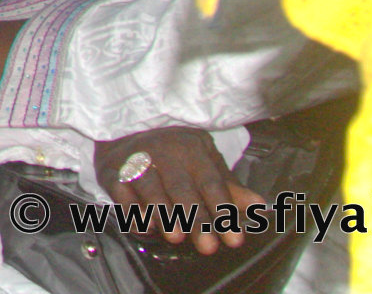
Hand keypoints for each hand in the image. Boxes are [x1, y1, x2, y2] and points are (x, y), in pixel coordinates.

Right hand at [93, 127, 264, 252]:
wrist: (126, 125)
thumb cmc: (172, 151)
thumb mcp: (203, 160)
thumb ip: (228, 186)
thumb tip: (259, 206)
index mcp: (191, 149)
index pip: (211, 182)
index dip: (223, 211)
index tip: (234, 238)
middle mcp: (163, 151)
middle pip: (182, 188)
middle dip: (195, 218)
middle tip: (207, 246)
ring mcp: (135, 158)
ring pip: (150, 187)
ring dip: (162, 212)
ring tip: (175, 236)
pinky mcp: (111, 169)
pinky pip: (121, 191)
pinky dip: (132, 210)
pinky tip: (145, 226)